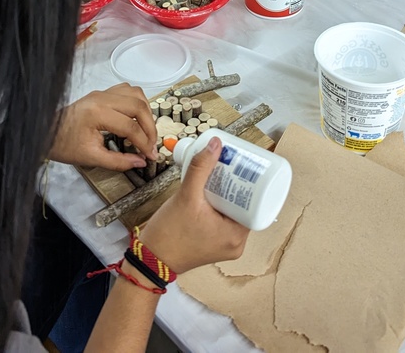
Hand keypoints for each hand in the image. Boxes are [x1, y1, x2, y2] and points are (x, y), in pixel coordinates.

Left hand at [48, 84, 158, 170]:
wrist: (45, 132)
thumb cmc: (63, 144)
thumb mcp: (91, 158)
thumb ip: (118, 161)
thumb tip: (140, 161)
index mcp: (97, 113)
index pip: (131, 127)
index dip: (144, 143)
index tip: (150, 155)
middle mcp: (102, 98)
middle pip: (138, 106)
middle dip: (150, 127)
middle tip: (151, 144)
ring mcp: (102, 93)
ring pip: (136, 93)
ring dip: (145, 111)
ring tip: (146, 130)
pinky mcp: (102, 93)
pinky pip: (127, 90)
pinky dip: (137, 102)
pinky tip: (136, 117)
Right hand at [137, 136, 248, 273]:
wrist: (149, 259)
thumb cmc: (169, 234)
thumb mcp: (186, 196)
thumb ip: (200, 168)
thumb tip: (216, 144)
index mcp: (236, 236)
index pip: (255, 204)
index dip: (251, 183)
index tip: (243, 166)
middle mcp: (236, 244)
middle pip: (245, 207)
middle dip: (237, 186)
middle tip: (229, 166)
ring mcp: (225, 246)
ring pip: (234, 213)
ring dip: (227, 196)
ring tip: (220, 176)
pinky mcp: (214, 246)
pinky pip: (224, 222)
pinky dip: (220, 207)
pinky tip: (212, 192)